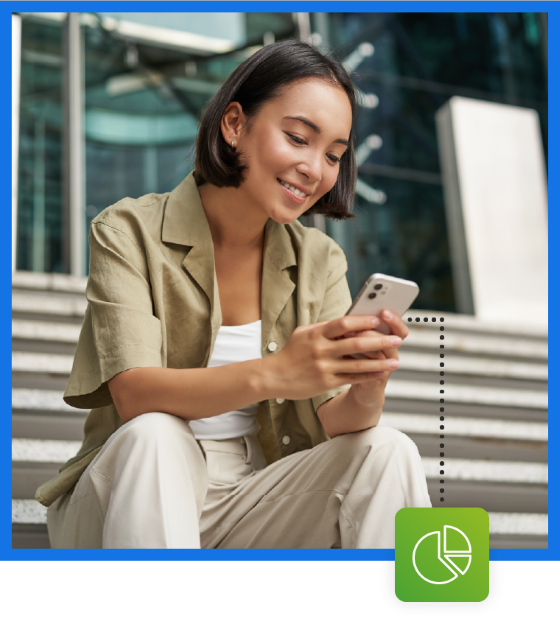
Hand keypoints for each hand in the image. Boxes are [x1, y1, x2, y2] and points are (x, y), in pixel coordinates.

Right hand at [266, 314, 402, 400]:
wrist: (275, 376)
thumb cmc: (292, 352)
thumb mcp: (303, 333)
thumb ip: (325, 328)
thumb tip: (348, 320)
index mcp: (317, 334)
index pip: (343, 323)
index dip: (362, 321)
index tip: (379, 321)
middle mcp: (321, 350)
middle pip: (356, 344)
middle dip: (379, 342)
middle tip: (397, 340)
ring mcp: (324, 367)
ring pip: (358, 365)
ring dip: (379, 363)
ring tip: (396, 362)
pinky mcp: (326, 383)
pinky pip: (351, 379)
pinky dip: (367, 376)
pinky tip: (380, 374)